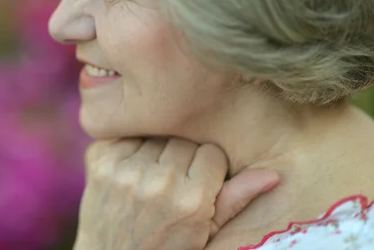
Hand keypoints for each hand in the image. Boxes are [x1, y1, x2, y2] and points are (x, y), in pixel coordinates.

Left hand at [74, 137, 279, 249]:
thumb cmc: (164, 246)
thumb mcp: (205, 233)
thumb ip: (236, 200)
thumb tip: (273, 175)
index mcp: (191, 200)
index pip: (212, 153)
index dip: (206, 167)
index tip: (197, 181)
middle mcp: (158, 182)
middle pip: (182, 141)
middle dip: (181, 156)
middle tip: (172, 179)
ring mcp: (125, 170)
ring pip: (155, 134)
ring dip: (154, 149)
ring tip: (150, 175)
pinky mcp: (100, 161)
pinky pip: (125, 135)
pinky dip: (128, 147)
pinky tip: (129, 169)